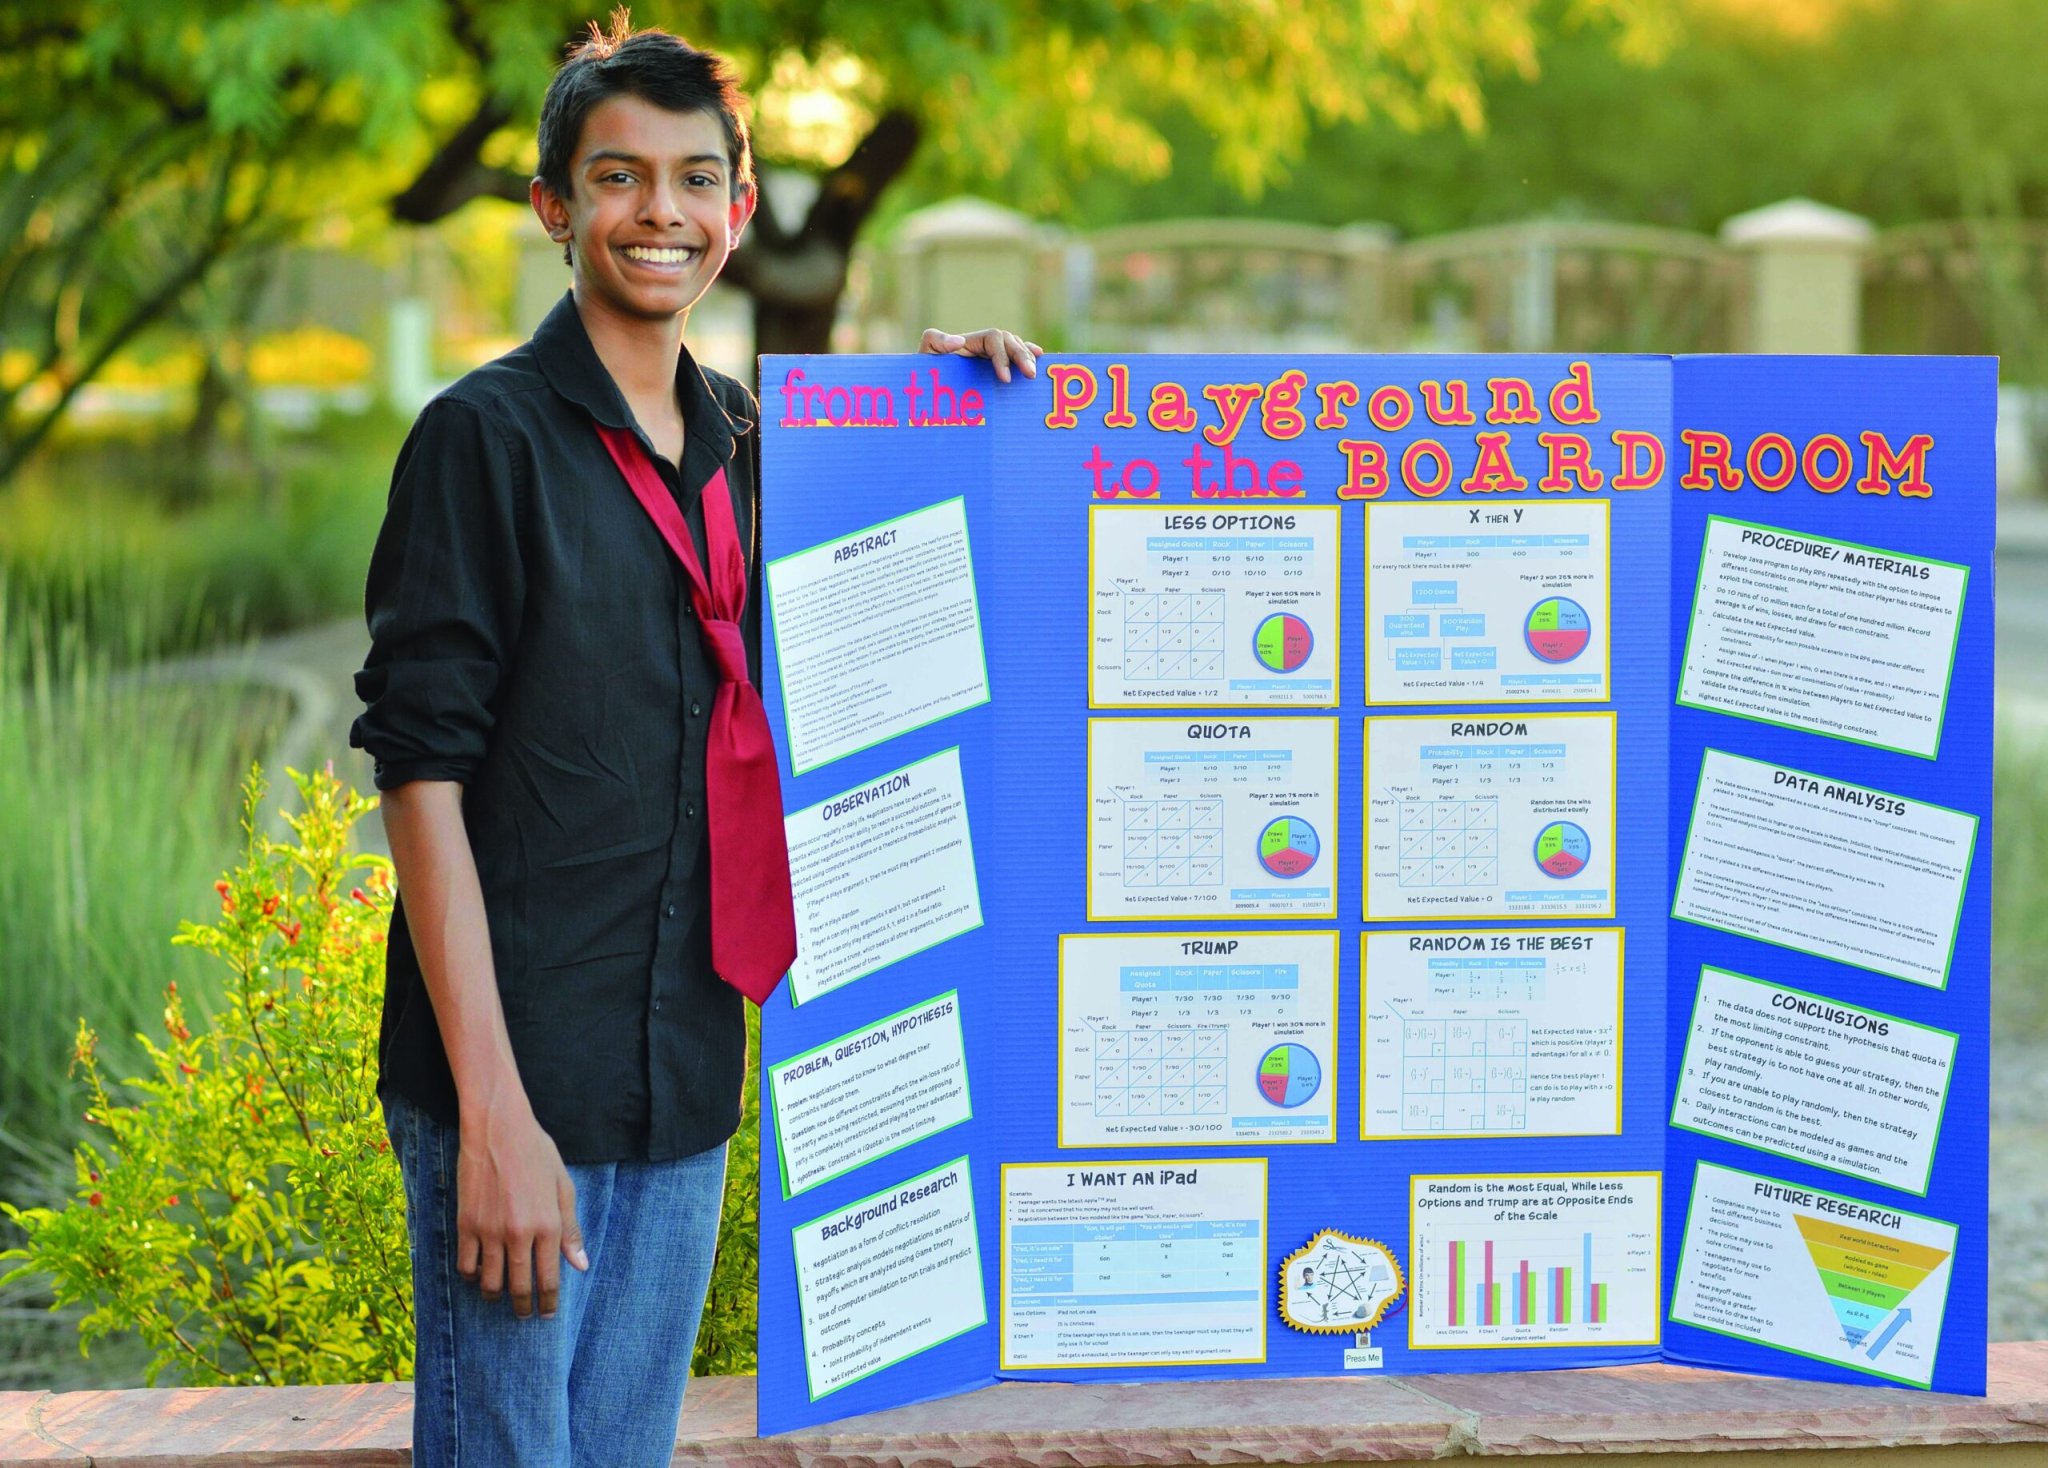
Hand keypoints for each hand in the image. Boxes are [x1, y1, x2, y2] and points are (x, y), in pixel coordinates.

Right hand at [456, 1099, 588, 1318]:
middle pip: (519, 1287)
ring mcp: (490, 1231)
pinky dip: (472, 1276)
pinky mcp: (466, 1224)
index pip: (549, 1278)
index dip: (548, 1302)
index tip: (547, 1315)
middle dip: (523, 1307)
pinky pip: (466, 1265)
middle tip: (524, 1314)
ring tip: (499, 1298)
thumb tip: (580, 1265)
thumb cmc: (536, 1153)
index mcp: (548, 1225)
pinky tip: (478, 1275)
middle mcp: (519, 1233)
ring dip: (495, 1296)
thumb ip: (571, 1228)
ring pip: (490, 1282)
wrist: (498, 1129)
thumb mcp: (562, 1186)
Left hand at [919, 327, 1042, 382]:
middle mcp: (983, 346)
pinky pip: (1015, 357)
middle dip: (1022, 357)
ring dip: (1027, 358)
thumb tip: (959, 341)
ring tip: (1033, 375)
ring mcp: (990, 357)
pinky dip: (1028, 354)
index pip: (994, 338)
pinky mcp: (994, 370)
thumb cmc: (923, 372)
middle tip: (1030, 376)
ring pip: (1015, 348)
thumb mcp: (925, 354)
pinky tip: (1040, 356)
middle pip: (1010, 341)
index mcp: (970, 342)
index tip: (1005, 378)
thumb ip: (936, 341)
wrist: (924, 389)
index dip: (1003, 355)